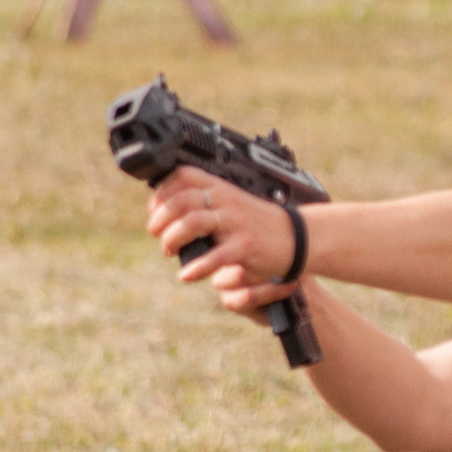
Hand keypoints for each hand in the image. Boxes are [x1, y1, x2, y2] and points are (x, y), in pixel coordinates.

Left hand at [146, 167, 300, 324]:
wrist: (296, 238)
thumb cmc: (259, 224)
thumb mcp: (231, 203)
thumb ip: (206, 203)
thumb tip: (169, 211)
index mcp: (221, 186)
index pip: (182, 176)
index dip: (161, 192)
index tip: (154, 211)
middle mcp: (226, 200)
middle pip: (181, 201)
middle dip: (160, 219)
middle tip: (156, 234)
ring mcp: (236, 222)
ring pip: (192, 223)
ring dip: (172, 238)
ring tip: (168, 250)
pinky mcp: (245, 245)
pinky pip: (214, 255)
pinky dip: (196, 267)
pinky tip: (186, 275)